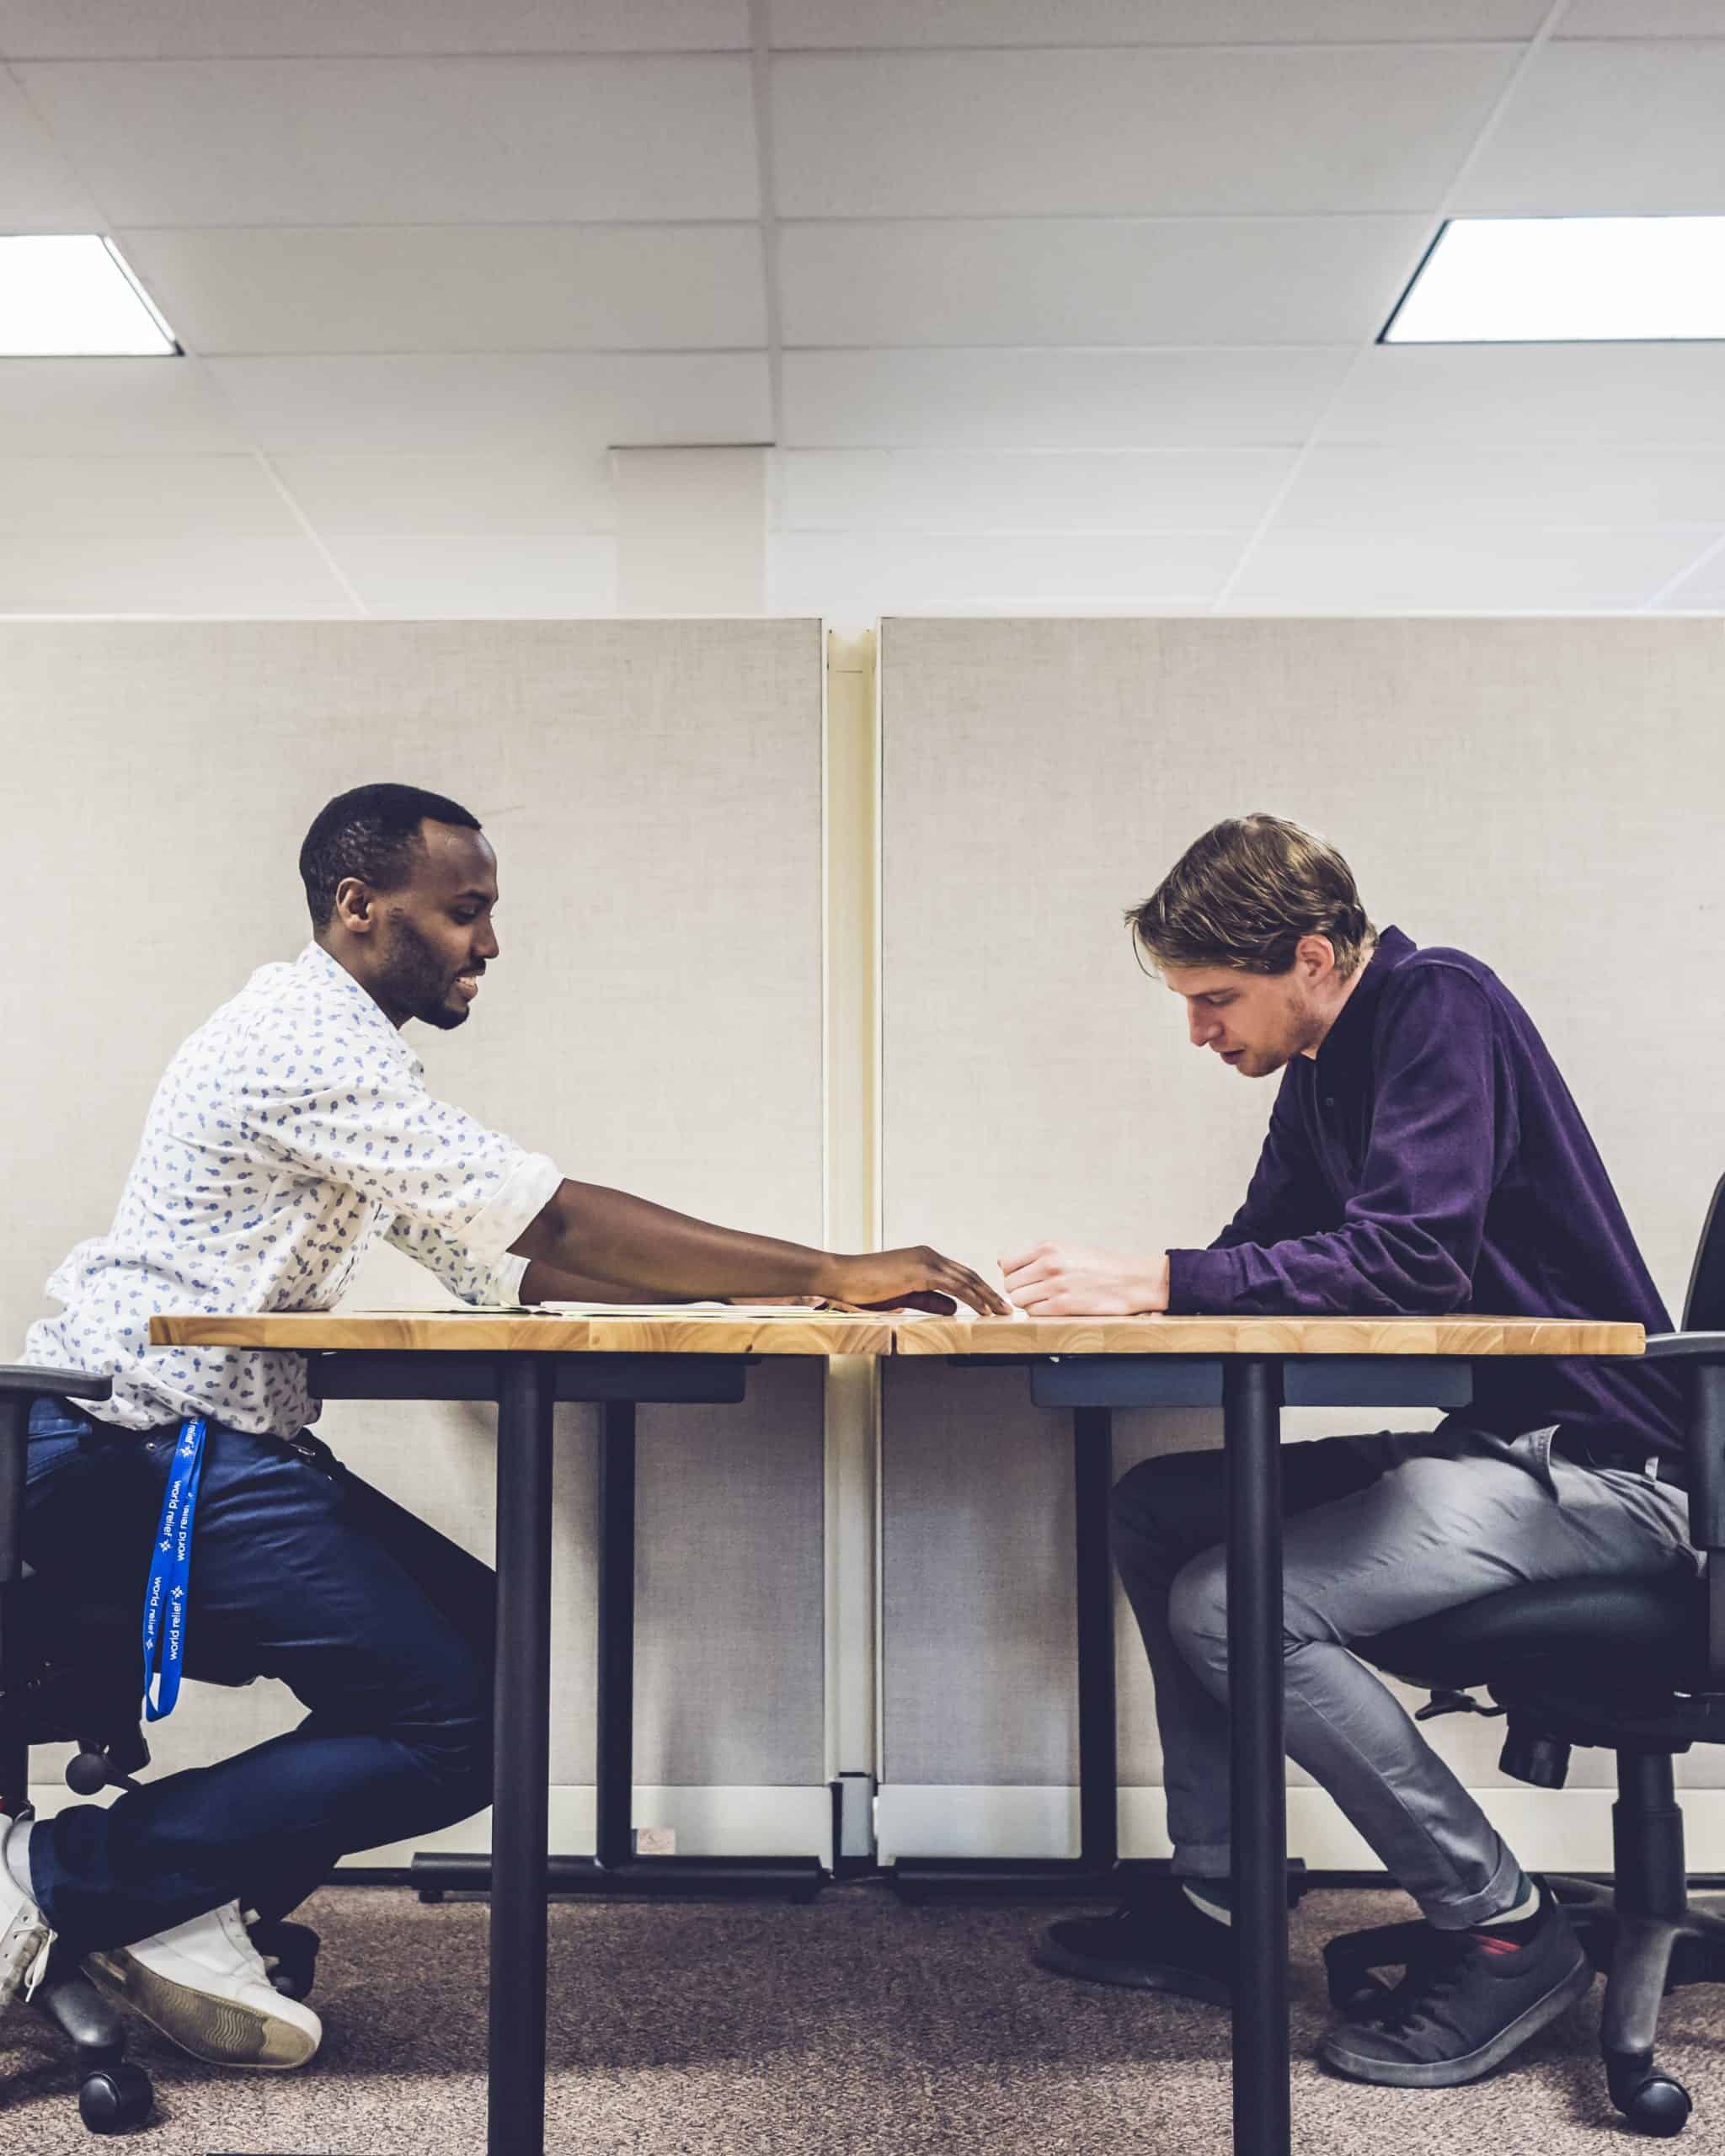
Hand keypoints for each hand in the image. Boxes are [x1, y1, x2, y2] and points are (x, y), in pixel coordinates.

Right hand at [822, 1246, 1011, 1317]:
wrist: (841, 1277)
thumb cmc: (865, 1288)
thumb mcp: (903, 1296)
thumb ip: (929, 1301)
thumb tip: (954, 1309)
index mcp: (923, 1258)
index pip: (959, 1274)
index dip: (978, 1289)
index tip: (993, 1303)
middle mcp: (928, 1255)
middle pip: (968, 1275)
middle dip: (990, 1292)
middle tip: (1007, 1308)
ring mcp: (925, 1261)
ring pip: (965, 1279)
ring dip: (987, 1296)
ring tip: (1002, 1311)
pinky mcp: (920, 1272)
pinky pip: (953, 1287)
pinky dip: (972, 1298)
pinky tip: (983, 1310)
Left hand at [1001, 1243, 1168, 1316]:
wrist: (1131, 1280)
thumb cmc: (1100, 1265)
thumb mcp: (1067, 1248)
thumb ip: (1036, 1254)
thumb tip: (1002, 1263)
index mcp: (1048, 1247)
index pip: (1006, 1262)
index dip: (1011, 1272)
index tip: (1021, 1277)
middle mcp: (1049, 1264)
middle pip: (1010, 1283)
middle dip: (1019, 1289)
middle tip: (1035, 1291)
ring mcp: (1056, 1286)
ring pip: (1019, 1300)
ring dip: (1028, 1302)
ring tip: (1045, 1299)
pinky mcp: (1063, 1306)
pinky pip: (1034, 1313)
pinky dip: (1039, 1312)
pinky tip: (1054, 1307)